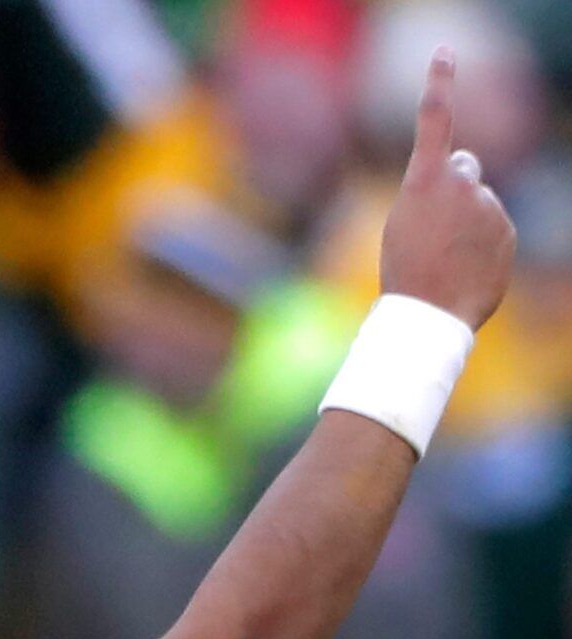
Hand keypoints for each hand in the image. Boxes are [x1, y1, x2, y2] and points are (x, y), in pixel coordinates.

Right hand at [379, 48, 515, 330]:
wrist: (430, 313)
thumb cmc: (404, 270)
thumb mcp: (403, 222)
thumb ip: (434, 192)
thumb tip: (469, 184)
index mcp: (426, 179)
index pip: (434, 120)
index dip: (438, 83)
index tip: (445, 52)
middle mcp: (463, 183)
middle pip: (464, 168)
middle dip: (454, 185)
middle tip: (433, 225)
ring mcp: (489, 206)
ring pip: (479, 201)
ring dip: (466, 220)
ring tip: (446, 256)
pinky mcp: (507, 230)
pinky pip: (493, 226)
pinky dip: (481, 243)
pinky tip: (464, 267)